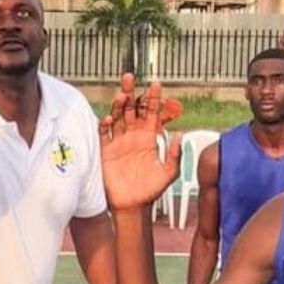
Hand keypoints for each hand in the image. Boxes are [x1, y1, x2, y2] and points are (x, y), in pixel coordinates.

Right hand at [98, 73, 183, 210]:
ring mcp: (118, 142)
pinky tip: (109, 119)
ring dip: (117, 104)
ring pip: (116, 116)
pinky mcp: (105, 151)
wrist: (131, 206)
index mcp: (148, 137)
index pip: (151, 112)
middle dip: (131, 92)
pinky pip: (103, 134)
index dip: (153, 98)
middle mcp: (132, 135)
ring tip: (122, 94)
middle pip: (131, 108)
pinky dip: (105, 125)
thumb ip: (175, 155)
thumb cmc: (150, 191)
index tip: (156, 84)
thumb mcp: (168, 174)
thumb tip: (180, 135)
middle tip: (130, 77)